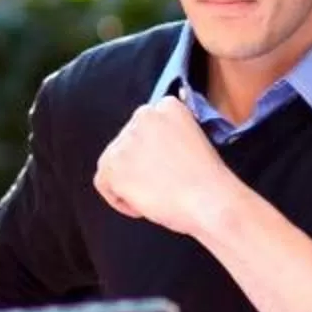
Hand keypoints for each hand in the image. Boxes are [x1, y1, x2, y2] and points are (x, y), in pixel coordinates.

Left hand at [94, 95, 240, 238]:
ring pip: (114, 163)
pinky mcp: (112, 164)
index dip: (153, 153)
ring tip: (155, 196)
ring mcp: (125, 139)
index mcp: (167, 105)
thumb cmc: (208, 181)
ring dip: (129, 182)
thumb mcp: (194, 141)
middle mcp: (143, 115)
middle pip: (127, 144)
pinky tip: (142, 206)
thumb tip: (150, 152)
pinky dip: (119, 199)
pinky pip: (103, 183)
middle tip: (160, 185)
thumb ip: (169, 136)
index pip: (146, 128)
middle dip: (139, 166)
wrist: (208, 200)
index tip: (166, 168)